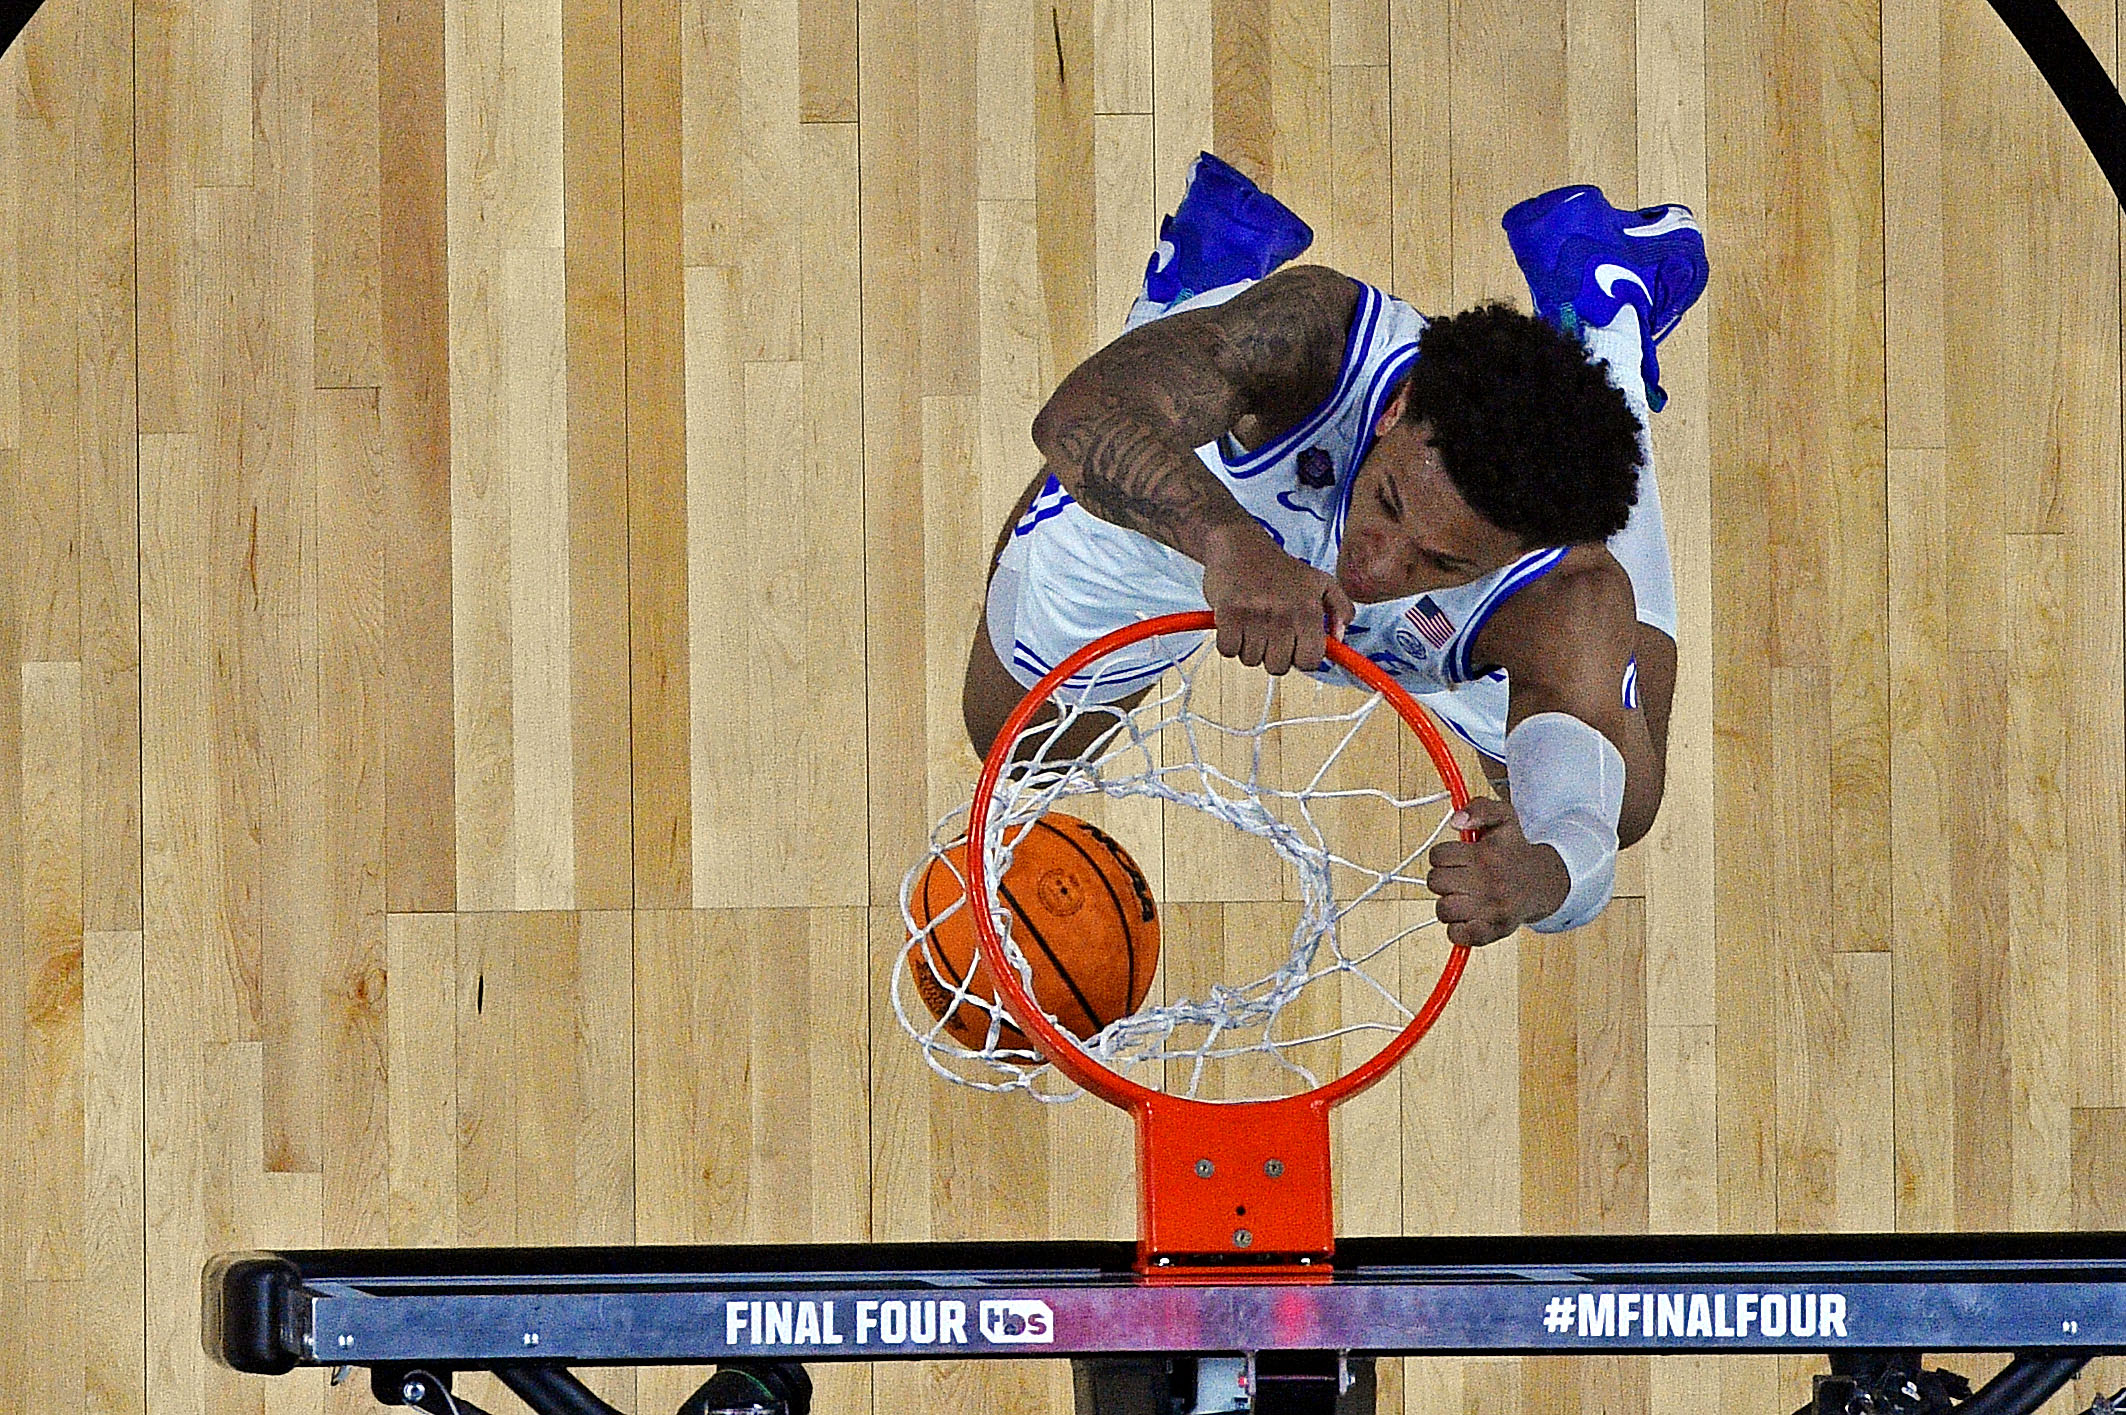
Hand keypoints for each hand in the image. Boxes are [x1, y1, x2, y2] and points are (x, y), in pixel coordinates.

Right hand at [1199, 522, 1355, 674]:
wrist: (1241, 545)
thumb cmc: (1280, 568)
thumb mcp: (1321, 582)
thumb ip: (1340, 609)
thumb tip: (1339, 639)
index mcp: (1309, 610)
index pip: (1310, 661)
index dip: (1300, 659)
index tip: (1293, 649)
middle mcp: (1284, 614)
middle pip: (1278, 666)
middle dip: (1272, 656)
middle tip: (1269, 635)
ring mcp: (1255, 615)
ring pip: (1251, 660)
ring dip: (1249, 648)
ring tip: (1252, 625)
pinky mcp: (1229, 614)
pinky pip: (1228, 650)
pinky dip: (1229, 642)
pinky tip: (1235, 625)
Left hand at [1425, 797, 1571, 945]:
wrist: (1542, 883)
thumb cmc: (1513, 850)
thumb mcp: (1503, 817)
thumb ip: (1479, 808)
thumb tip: (1456, 821)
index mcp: (1485, 856)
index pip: (1438, 856)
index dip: (1443, 856)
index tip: (1456, 858)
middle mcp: (1489, 884)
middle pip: (1435, 882)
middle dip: (1443, 879)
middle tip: (1459, 877)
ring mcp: (1491, 911)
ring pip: (1443, 910)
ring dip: (1448, 903)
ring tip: (1463, 897)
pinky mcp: (1492, 932)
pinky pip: (1457, 935)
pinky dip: (1457, 929)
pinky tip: (1467, 916)